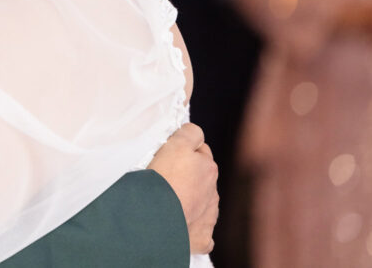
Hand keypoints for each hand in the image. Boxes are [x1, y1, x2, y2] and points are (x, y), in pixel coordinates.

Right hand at [147, 123, 218, 253]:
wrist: (158, 218)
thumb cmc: (165, 179)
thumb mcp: (176, 144)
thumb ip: (190, 133)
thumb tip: (195, 132)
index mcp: (208, 168)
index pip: (200, 151)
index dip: (184, 151)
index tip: (169, 155)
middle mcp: (213, 192)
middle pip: (201, 178)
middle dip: (189, 177)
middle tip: (166, 178)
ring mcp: (209, 217)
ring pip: (201, 204)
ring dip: (189, 201)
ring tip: (167, 202)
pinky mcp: (202, 239)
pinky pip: (200, 232)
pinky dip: (191, 228)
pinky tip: (178, 225)